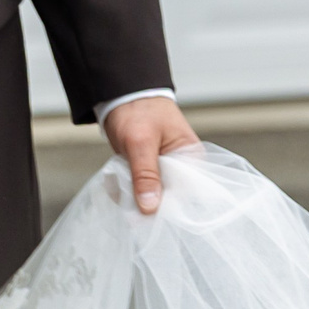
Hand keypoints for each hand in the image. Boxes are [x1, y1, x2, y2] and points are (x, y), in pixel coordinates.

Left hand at [102, 97, 198, 214]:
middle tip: (127, 193)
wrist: (120, 96)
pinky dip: (125, 189)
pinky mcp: (148, 173)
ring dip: (131, 195)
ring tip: (119, 177)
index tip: (148, 213)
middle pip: (168, 199)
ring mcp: (163, 171)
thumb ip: (146, 175)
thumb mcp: (141, 142)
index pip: (188, 193)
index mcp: (191, 157)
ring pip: (150, 198)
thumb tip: (150, 208)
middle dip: (145, 201)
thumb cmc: (138, 110)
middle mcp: (181, 167)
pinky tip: (116, 178)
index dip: (170, 207)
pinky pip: (138, 191)